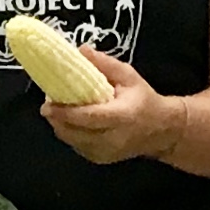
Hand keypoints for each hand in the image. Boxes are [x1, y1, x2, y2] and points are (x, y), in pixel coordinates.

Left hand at [42, 48, 182, 164]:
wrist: (161, 129)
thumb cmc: (144, 99)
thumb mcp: (129, 76)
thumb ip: (105, 64)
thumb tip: (81, 50)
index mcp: (122, 116)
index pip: (88, 117)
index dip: (65, 112)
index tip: (48, 104)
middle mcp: (113, 138)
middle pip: (75, 132)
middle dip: (57, 119)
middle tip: (48, 104)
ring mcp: (106, 152)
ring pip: (72, 141)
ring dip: (61, 126)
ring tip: (58, 110)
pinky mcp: (101, 159)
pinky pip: (77, 146)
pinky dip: (70, 134)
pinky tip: (71, 121)